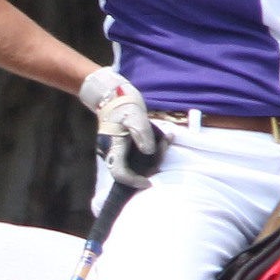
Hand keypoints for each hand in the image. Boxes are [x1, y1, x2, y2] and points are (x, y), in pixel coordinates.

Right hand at [79, 68, 160, 188]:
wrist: (113, 96)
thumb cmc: (123, 105)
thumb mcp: (135, 116)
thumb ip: (142, 133)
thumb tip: (149, 151)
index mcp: (113, 146)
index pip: (120, 173)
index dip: (134, 181)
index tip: (149, 182)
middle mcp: (112, 152)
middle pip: (131, 170)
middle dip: (151, 166)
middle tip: (165, 148)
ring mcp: (117, 150)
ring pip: (136, 163)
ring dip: (155, 156)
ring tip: (167, 139)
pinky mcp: (123, 147)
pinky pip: (138, 155)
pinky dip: (153, 149)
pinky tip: (166, 138)